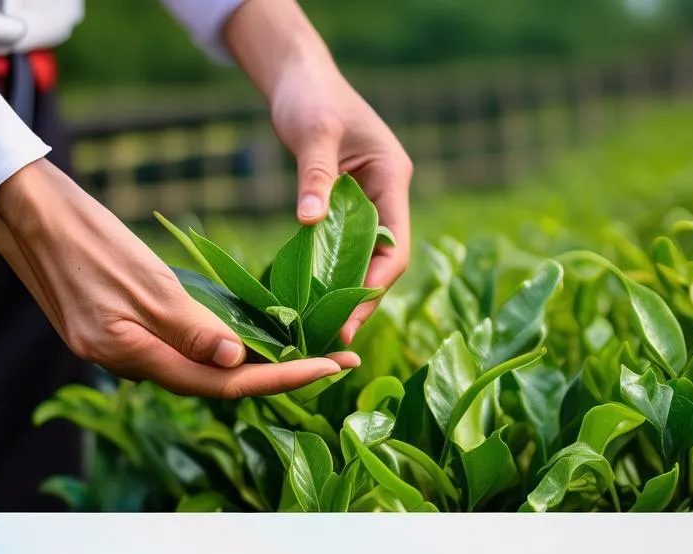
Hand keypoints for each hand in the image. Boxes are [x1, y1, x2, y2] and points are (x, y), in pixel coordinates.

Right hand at [0, 159, 358, 397]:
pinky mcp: (117, 332)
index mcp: (129, 355)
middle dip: (278, 375)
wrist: (22, 211)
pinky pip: (178, 351)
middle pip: (214, 384)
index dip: (281, 377)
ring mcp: (120, 350)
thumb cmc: (80, 235)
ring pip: (197, 370)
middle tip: (334, 360)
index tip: (331, 366)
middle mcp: (127, 363)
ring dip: (251, 366)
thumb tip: (236, 362)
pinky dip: (218, 349)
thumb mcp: (141, 279)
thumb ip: (188, 327)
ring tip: (305, 352)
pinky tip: (247, 339)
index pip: (222, 382)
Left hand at [271, 68, 412, 342]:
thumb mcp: (312, 133)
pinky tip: (312, 301)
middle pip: (383, 262)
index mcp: (393, 178)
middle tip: (335, 337)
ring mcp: (368, 205)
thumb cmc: (310, 96)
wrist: (297, 77)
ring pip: (365, 261)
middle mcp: (387, 196)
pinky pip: (344, 251)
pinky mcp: (346, 210)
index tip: (351, 317)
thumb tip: (310, 221)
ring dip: (348, 295)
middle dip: (362, 301)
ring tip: (324, 330)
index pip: (395, 245)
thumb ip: (314, 178)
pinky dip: (331, 276)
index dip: (376, 285)